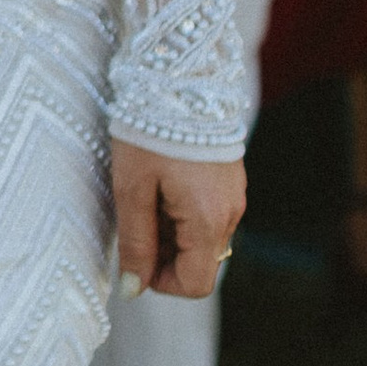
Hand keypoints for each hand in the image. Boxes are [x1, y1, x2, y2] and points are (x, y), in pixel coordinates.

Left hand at [111, 139, 243, 299]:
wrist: (181, 76)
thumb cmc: (149, 132)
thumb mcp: (132, 189)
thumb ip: (136, 242)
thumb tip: (135, 289)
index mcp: (208, 220)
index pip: (195, 284)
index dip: (161, 282)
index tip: (134, 259)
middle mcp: (230, 214)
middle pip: (199, 263)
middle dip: (164, 255)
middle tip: (134, 220)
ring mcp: (234, 197)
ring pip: (202, 239)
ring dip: (172, 233)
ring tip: (145, 195)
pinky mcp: (230, 181)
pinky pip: (208, 214)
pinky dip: (183, 213)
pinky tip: (161, 183)